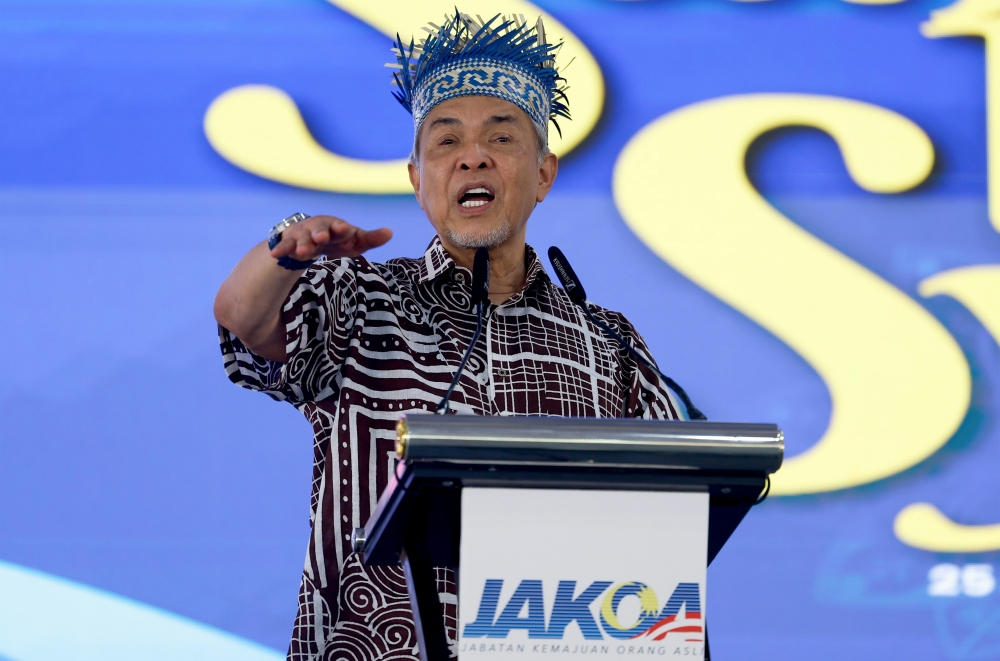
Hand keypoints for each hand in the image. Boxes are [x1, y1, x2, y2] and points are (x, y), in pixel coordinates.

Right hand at [270, 215, 392, 262]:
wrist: (311, 238)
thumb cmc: (338, 239)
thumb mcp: (354, 241)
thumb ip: (370, 238)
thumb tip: (390, 232)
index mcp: (336, 225)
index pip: (340, 226)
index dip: (342, 228)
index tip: (344, 229)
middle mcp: (319, 227)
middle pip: (319, 228)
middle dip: (320, 232)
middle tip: (321, 238)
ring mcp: (303, 234)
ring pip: (302, 238)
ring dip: (303, 244)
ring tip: (303, 252)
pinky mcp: (290, 243)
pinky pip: (285, 246)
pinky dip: (281, 249)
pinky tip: (276, 255)